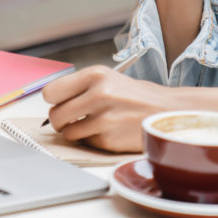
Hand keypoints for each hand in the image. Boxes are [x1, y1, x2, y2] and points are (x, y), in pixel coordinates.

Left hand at [42, 65, 171, 151]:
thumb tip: (52, 102)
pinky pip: (85, 143)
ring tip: (92, 123)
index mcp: (95, 75)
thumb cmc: (134, 95)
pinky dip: (93, 139)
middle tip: (71, 118)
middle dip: (60, 120)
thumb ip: (80, 87)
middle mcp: (99, 95)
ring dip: (76, 131)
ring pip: (67, 132)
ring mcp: (104, 119)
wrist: (166, 110)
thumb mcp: (108, 79)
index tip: (60, 102)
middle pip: (55, 115)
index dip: (54, 100)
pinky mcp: (109, 140)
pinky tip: (108, 131)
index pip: (51, 92)